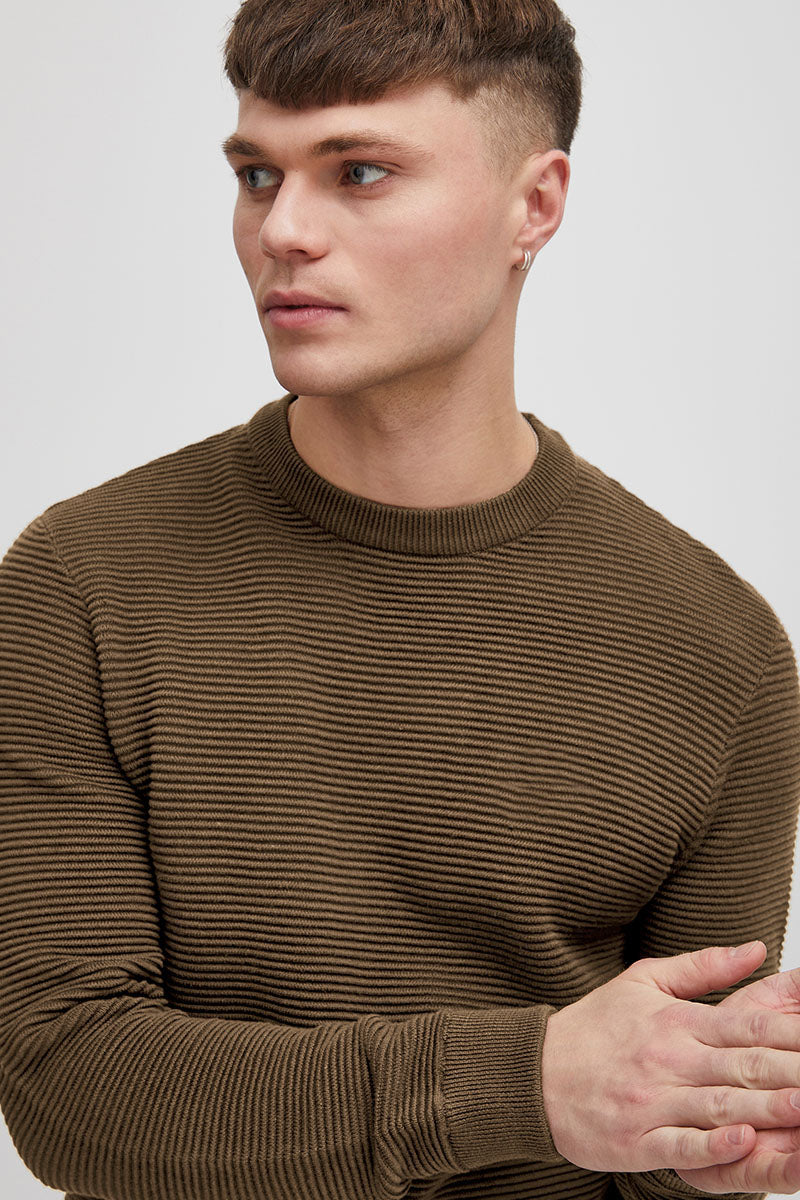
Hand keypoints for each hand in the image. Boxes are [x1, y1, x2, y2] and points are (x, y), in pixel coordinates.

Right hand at [540, 940, 799, 1188]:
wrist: (532, 1072)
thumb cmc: (592, 1029)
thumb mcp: (643, 981)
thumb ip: (704, 967)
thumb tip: (757, 950)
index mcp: (673, 1021)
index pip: (744, 1026)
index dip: (789, 1034)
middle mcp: (667, 1059)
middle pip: (741, 1066)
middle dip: (791, 1073)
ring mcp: (651, 1102)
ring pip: (719, 1105)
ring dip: (767, 1109)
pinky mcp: (635, 1140)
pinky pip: (680, 1144)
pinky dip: (712, 1145)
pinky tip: (742, 1141)